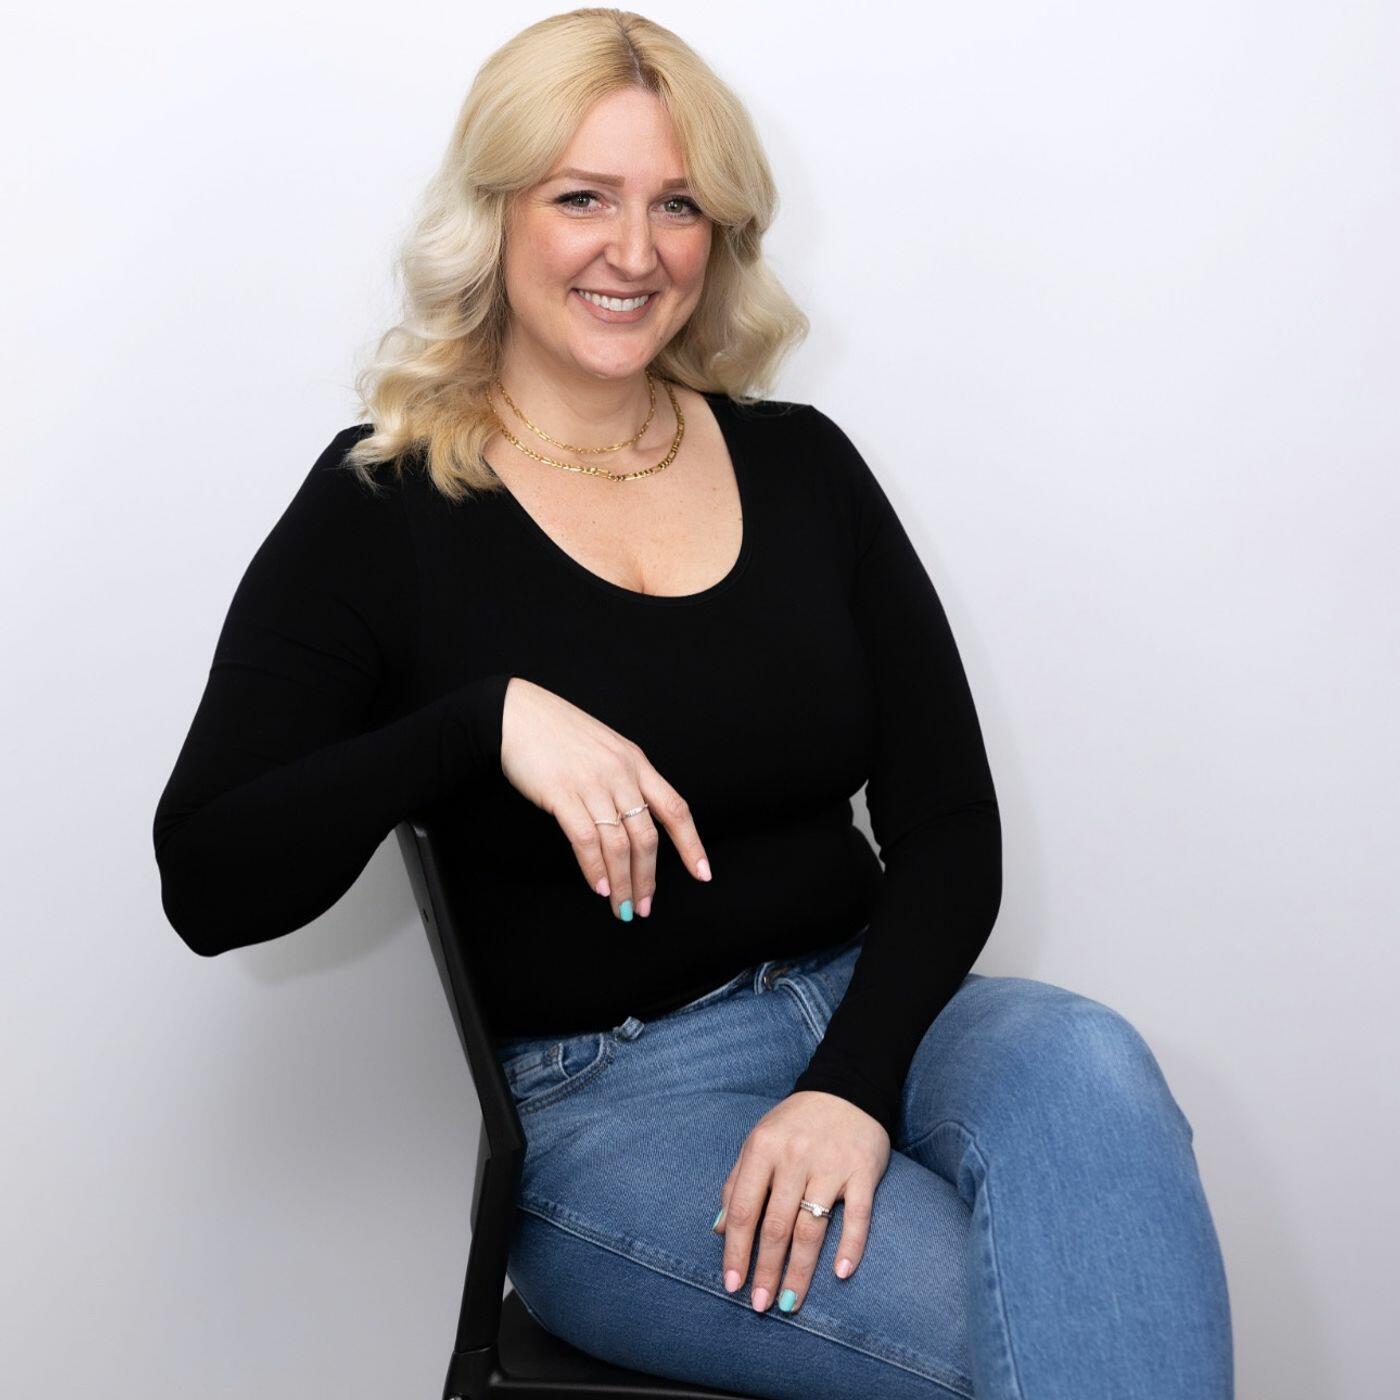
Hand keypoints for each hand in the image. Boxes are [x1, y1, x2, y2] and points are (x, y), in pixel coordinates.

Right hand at [498, 677, 712, 919]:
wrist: (518, 713)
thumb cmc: (559, 732)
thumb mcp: (606, 748)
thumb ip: (624, 780)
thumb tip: (634, 821)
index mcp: (636, 763)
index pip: (675, 809)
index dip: (691, 845)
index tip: (702, 874)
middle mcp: (621, 774)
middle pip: (647, 837)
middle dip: (648, 878)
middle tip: (644, 906)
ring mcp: (592, 784)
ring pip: (619, 845)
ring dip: (622, 883)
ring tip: (621, 906)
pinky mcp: (562, 794)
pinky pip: (586, 839)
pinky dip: (594, 869)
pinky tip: (598, 887)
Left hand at [712, 1090, 890, 1312]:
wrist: (847, 1088)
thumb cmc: (795, 1122)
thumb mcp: (758, 1142)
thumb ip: (736, 1182)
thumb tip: (718, 1230)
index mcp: (763, 1149)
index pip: (744, 1209)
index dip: (736, 1251)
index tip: (732, 1285)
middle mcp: (795, 1158)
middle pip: (776, 1225)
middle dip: (766, 1270)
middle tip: (760, 1305)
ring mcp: (830, 1166)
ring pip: (811, 1228)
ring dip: (800, 1270)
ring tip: (790, 1302)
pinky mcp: (862, 1172)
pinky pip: (857, 1215)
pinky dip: (851, 1245)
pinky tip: (840, 1273)